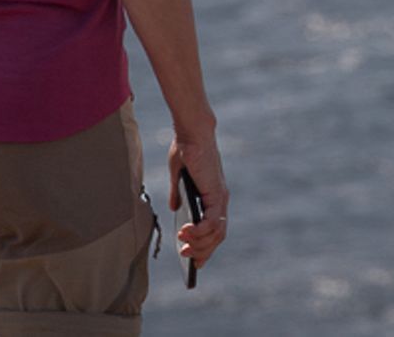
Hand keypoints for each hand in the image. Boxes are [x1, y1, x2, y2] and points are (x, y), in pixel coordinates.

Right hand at [168, 135, 228, 266]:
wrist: (191, 132)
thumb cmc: (185, 149)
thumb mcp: (179, 176)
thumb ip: (177, 193)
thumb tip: (174, 208)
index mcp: (212, 196)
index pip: (215, 229)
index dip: (206, 247)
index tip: (195, 262)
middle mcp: (220, 200)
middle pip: (218, 236)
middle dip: (203, 251)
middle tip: (186, 256)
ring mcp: (219, 197)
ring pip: (216, 233)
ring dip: (200, 244)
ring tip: (183, 246)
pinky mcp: (216, 193)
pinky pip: (212, 222)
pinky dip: (200, 232)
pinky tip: (186, 233)